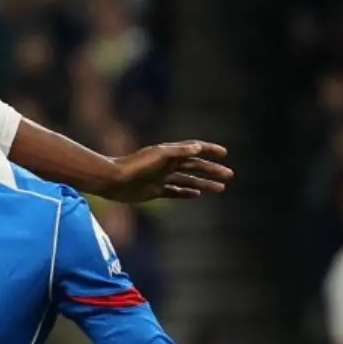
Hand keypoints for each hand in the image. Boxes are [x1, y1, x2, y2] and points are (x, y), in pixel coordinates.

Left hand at [104, 141, 231, 202]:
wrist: (112, 180)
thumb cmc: (135, 165)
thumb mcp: (159, 155)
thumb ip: (178, 151)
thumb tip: (198, 148)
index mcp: (169, 153)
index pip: (194, 149)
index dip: (209, 150)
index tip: (224, 153)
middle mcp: (167, 164)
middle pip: (195, 166)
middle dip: (212, 170)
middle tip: (229, 175)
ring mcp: (161, 178)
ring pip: (188, 180)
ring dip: (204, 184)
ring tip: (221, 188)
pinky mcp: (154, 191)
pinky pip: (175, 191)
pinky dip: (186, 193)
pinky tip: (198, 195)